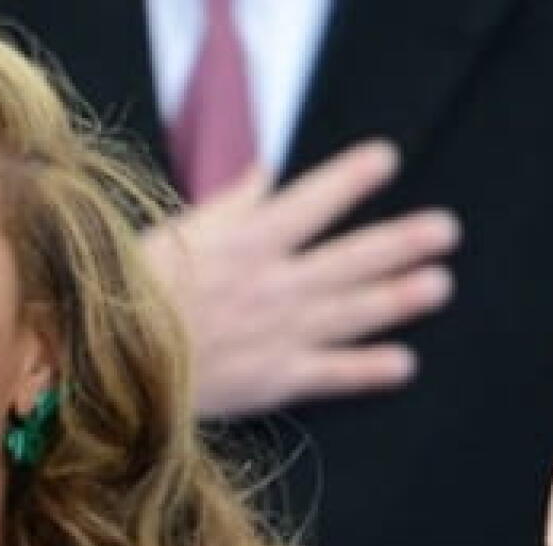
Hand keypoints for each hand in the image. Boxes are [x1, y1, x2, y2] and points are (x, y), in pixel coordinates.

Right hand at [140, 140, 458, 417]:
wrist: (106, 366)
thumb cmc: (127, 293)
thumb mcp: (172, 235)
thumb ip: (226, 205)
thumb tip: (265, 172)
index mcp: (244, 240)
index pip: (312, 200)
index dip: (352, 178)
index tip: (386, 159)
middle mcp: (273, 283)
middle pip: (353, 257)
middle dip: (402, 241)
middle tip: (446, 230)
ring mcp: (278, 332)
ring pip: (355, 311)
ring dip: (400, 297)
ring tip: (439, 284)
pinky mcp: (273, 379)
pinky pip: (332, 373)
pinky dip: (369, 369)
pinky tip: (403, 364)